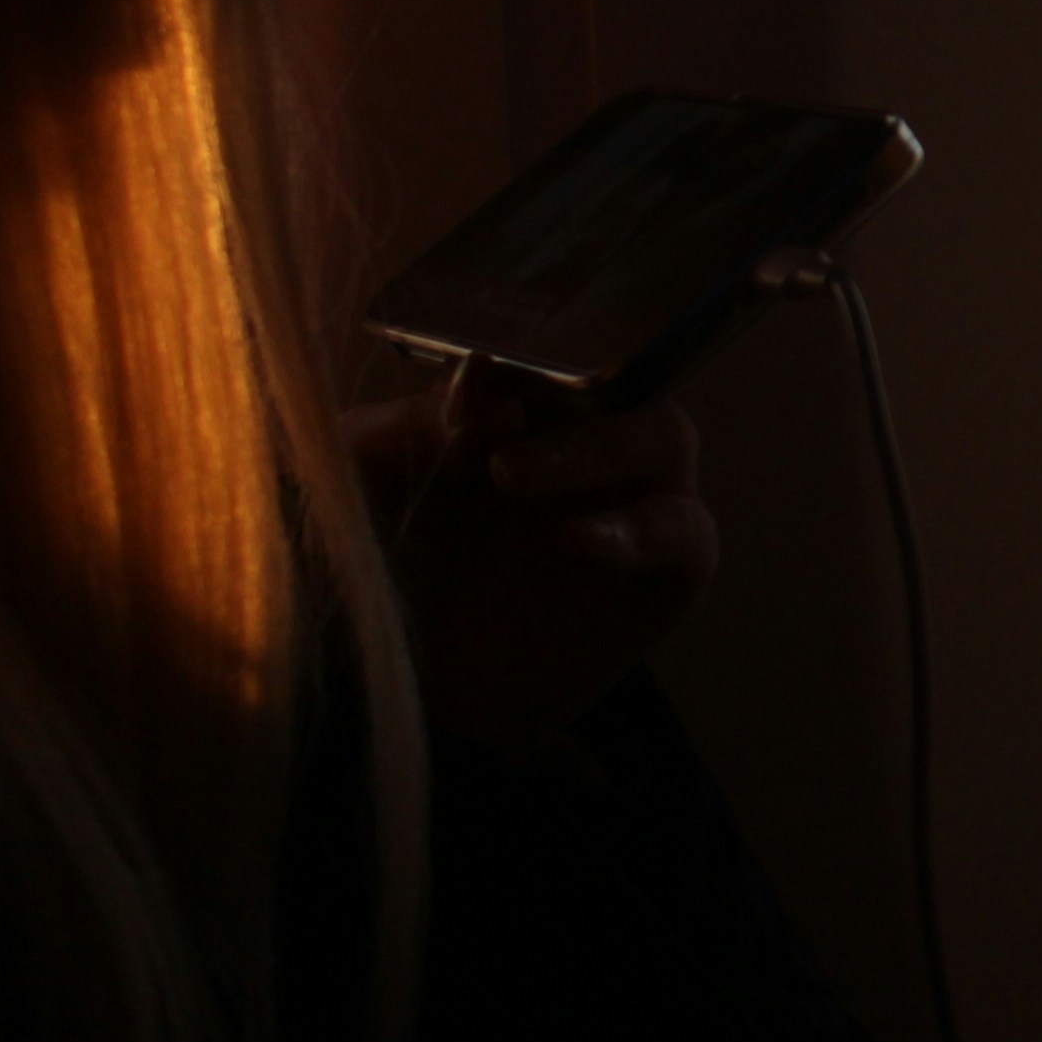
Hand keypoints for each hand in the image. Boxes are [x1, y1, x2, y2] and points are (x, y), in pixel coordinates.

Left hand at [347, 363, 720, 756]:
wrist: (408, 694)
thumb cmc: (378, 576)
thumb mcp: (355, 490)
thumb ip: (400, 430)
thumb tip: (474, 395)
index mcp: (515, 401)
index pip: (540, 347)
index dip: (511, 354)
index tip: (458, 392)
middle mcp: (584, 438)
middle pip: (618, 374)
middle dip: (559, 390)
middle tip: (487, 427)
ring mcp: (630, 502)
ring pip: (665, 436)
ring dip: (597, 446)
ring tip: (510, 476)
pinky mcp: (664, 573)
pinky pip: (686, 532)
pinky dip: (641, 529)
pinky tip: (574, 541)